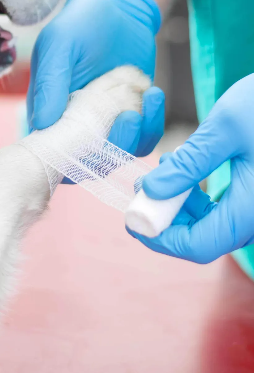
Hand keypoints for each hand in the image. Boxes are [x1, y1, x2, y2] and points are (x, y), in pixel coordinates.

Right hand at [27, 0, 163, 158]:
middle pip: (91, 162)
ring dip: (139, 133)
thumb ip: (50, 83)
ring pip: (121, 154)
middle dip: (115, 145)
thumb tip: (43, 125)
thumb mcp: (59, 45)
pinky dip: (153, 123)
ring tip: (148, 94)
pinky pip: (144, 139)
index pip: (53, 153)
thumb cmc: (79, 22)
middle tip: (129, 114)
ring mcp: (105, 125)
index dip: (72, 158)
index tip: (95, 138)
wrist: (117, 7)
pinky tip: (153, 93)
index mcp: (47, 113)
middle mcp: (74, 126)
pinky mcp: (131, 118)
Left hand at [128, 74, 253, 263]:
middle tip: (141, 188)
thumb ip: (188, 164)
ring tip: (160, 169)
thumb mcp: (224, 129)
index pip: (198, 246)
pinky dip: (197, 194)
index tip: (133, 217)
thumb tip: (151, 190)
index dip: (160, 238)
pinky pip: (224, 207)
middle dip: (166, 217)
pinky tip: (181, 166)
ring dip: (180, 203)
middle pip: (204, 237)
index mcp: (253, 208)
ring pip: (213, 223)